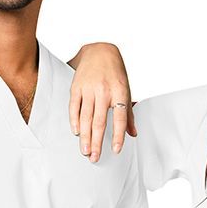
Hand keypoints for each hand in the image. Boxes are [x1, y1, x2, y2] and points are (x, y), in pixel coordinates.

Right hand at [68, 43, 135, 162]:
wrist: (100, 50)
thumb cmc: (115, 72)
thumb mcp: (126, 90)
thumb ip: (128, 113)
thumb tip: (133, 133)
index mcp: (119, 92)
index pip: (119, 118)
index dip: (118, 135)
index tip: (116, 150)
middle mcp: (103, 91)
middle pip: (100, 122)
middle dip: (97, 142)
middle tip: (94, 157)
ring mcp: (88, 89)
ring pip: (86, 117)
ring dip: (85, 136)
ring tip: (85, 151)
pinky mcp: (76, 87)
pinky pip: (74, 107)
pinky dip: (74, 121)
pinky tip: (76, 132)